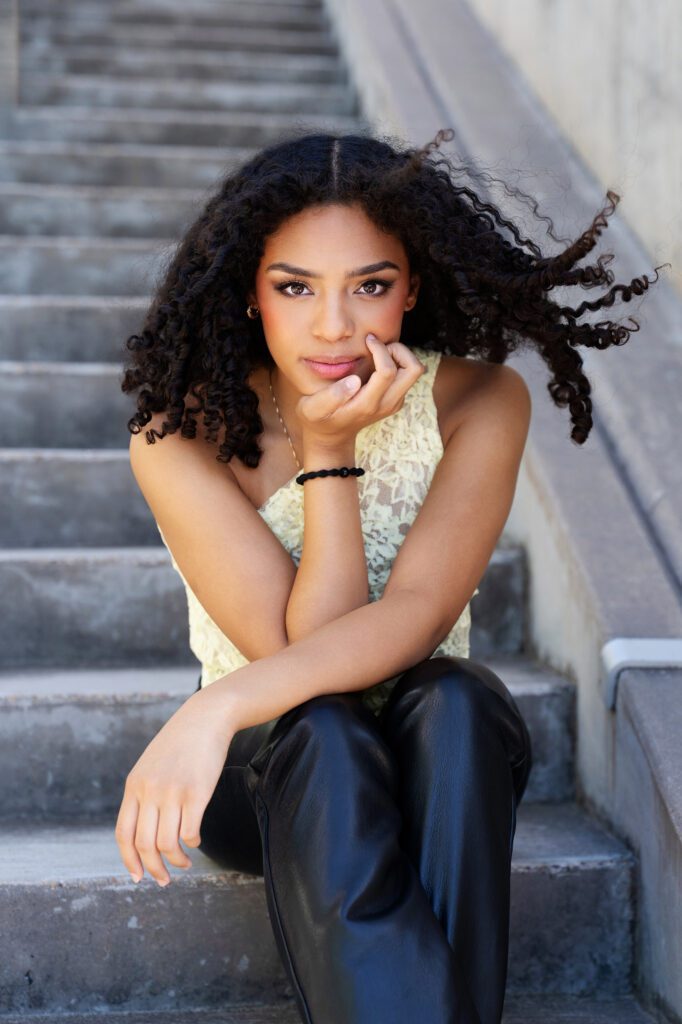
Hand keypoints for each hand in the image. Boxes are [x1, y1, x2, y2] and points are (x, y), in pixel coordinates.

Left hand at [115, 690, 234, 885]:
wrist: (205, 717)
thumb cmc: (180, 743)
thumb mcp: (151, 765)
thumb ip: (143, 794)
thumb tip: (142, 832)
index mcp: (134, 785)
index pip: (123, 834)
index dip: (129, 861)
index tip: (138, 877)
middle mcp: (149, 791)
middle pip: (144, 844)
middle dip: (154, 869)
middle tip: (164, 880)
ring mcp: (172, 792)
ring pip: (167, 842)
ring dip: (176, 860)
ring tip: (184, 864)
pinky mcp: (197, 792)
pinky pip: (190, 831)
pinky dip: (192, 842)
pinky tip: (196, 840)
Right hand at [295, 334, 425, 447]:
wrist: (331, 437)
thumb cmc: (318, 419)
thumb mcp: (312, 409)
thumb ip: (330, 396)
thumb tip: (354, 381)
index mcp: (367, 404)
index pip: (388, 371)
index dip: (380, 349)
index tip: (367, 341)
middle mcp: (386, 404)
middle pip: (414, 370)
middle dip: (399, 350)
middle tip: (378, 346)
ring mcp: (393, 403)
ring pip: (414, 372)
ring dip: (400, 356)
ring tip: (378, 352)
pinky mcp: (395, 400)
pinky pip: (407, 376)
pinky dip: (397, 363)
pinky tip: (375, 363)